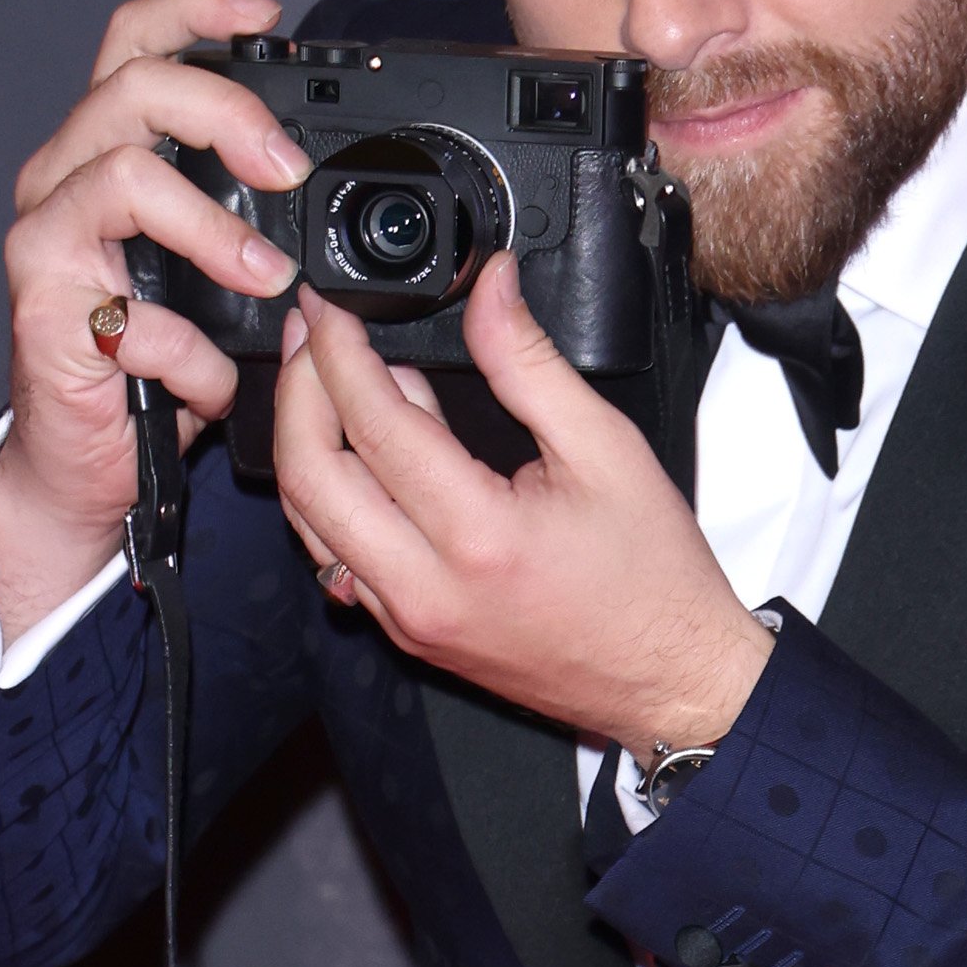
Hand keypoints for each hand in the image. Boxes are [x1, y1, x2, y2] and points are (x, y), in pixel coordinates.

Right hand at [0, 0, 305, 646]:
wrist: (82, 467)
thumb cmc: (149, 365)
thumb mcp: (211, 277)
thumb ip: (248, 220)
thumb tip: (325, 190)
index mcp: (106, 151)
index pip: (136, 41)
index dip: (195, 6)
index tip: (267, 14)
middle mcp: (63, 178)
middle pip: (134, 86)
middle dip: (226, 113)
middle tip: (290, 169)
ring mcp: (46, 240)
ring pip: (124, 175)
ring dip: (214, 227)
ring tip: (269, 279)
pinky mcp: (42, 311)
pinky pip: (125, 310)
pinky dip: (187, 351)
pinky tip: (210, 382)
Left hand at [274, 259, 772, 755]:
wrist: (670, 680)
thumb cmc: (653, 579)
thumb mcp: (605, 448)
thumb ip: (528, 360)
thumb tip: (489, 286)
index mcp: (479, 537)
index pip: (374, 423)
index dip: (339, 351)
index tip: (329, 304)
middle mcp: (427, 588)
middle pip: (309, 476)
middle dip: (296, 390)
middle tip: (311, 334)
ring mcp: (409, 619)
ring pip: (309, 522)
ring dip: (303, 443)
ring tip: (326, 381)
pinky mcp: (408, 632)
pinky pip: (337, 557)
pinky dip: (331, 495)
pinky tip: (360, 451)